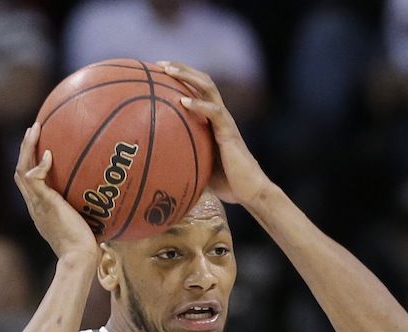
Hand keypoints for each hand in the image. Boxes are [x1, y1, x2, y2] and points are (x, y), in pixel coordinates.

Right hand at [14, 123, 100, 261]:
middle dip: (25, 149)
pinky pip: (34, 178)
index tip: (41, 149)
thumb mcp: (85, 225)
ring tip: (35, 129)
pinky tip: (49, 154)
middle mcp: (35, 205)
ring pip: (21, 170)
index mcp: (41, 209)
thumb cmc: (86, 248)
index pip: (30, 183)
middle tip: (33, 130)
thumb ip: (88, 213)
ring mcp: (37, 204)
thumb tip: (109, 204)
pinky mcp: (44, 203)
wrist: (78, 258)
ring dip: (27, 148)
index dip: (32, 164)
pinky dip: (40, 165)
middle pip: (20, 171)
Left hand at [160, 61, 270, 205]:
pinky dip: (199, 104)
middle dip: (182, 69)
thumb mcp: (198, 168)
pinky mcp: (229, 131)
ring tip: (169, 70)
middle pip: (202, 81)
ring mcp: (225, 121)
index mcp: (213, 121)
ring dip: (188, 76)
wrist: (250, 191)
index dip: (181, 78)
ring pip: (208, 88)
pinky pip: (214, 112)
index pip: (198, 91)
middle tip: (160, 64)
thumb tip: (158, 166)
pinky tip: (183, 101)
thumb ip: (183, 159)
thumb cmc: (226, 184)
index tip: (158, 73)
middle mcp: (220, 115)